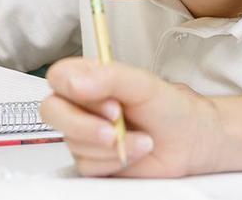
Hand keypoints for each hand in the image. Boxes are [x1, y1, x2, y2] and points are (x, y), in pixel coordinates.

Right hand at [41, 58, 219, 177]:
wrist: (189, 141)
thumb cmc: (168, 107)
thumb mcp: (142, 83)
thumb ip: (108, 77)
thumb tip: (73, 83)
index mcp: (90, 78)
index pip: (58, 77)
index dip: (70, 88)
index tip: (105, 98)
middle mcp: (82, 105)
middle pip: (53, 112)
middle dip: (85, 123)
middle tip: (115, 125)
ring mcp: (85, 133)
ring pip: (72, 142)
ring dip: (111, 143)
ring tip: (140, 137)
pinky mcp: (92, 160)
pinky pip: (87, 164)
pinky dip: (115, 160)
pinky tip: (135, 151)